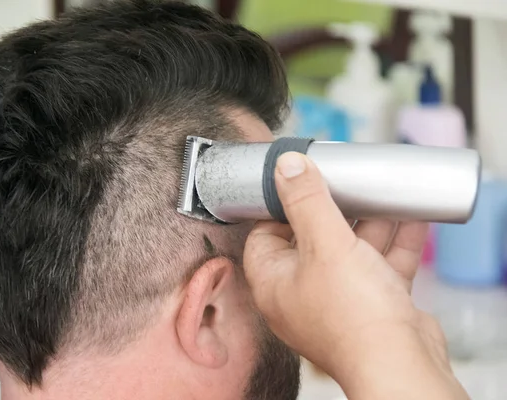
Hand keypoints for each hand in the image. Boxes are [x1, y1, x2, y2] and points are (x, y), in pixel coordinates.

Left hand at [243, 152, 467, 398]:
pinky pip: (380, 266)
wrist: (400, 364)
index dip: (279, 208)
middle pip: (311, 239)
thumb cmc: (353, 317)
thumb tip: (286, 167)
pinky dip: (394, 243)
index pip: (264, 234)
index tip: (298, 184)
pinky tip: (412, 219)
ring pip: (350, 251)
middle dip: (334, 210)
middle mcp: (302, 292)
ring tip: (383, 195)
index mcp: (274, 281)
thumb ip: (306, 202)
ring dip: (369, 223)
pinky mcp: (371, 306)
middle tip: (346, 184)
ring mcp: (338, 300)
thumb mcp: (325, 245)